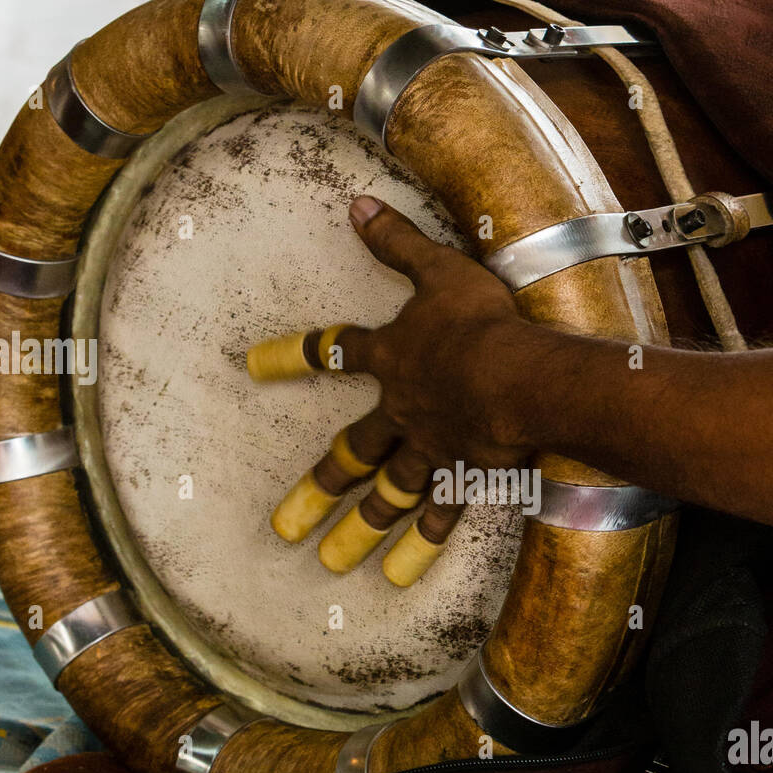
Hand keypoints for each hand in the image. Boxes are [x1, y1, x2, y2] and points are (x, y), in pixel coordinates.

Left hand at [247, 195, 535, 584]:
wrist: (518, 376)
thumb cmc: (478, 321)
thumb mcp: (437, 269)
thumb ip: (397, 241)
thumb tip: (355, 202)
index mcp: (393, 359)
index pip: (335, 352)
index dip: (294, 355)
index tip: (253, 365)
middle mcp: (402, 412)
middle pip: (354, 452)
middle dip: (321, 486)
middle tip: (286, 525)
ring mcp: (431, 449)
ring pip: (389, 495)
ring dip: (362, 528)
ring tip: (335, 560)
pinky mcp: (465, 472)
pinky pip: (442, 512)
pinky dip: (423, 541)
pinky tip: (403, 570)